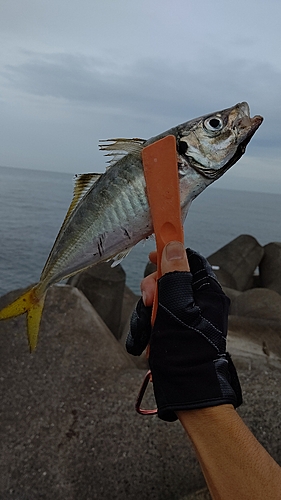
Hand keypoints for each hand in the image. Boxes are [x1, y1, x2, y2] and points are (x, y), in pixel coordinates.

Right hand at [126, 241, 241, 421]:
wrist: (187, 393)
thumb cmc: (187, 355)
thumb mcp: (176, 309)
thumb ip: (174, 276)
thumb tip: (174, 246)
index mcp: (206, 293)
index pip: (189, 260)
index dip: (170, 253)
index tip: (151, 254)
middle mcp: (197, 303)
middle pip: (167, 280)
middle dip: (152, 291)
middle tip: (149, 303)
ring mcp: (184, 318)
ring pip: (156, 301)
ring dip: (145, 316)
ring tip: (146, 335)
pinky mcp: (172, 331)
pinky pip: (153, 320)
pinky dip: (145, 329)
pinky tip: (144, 343)